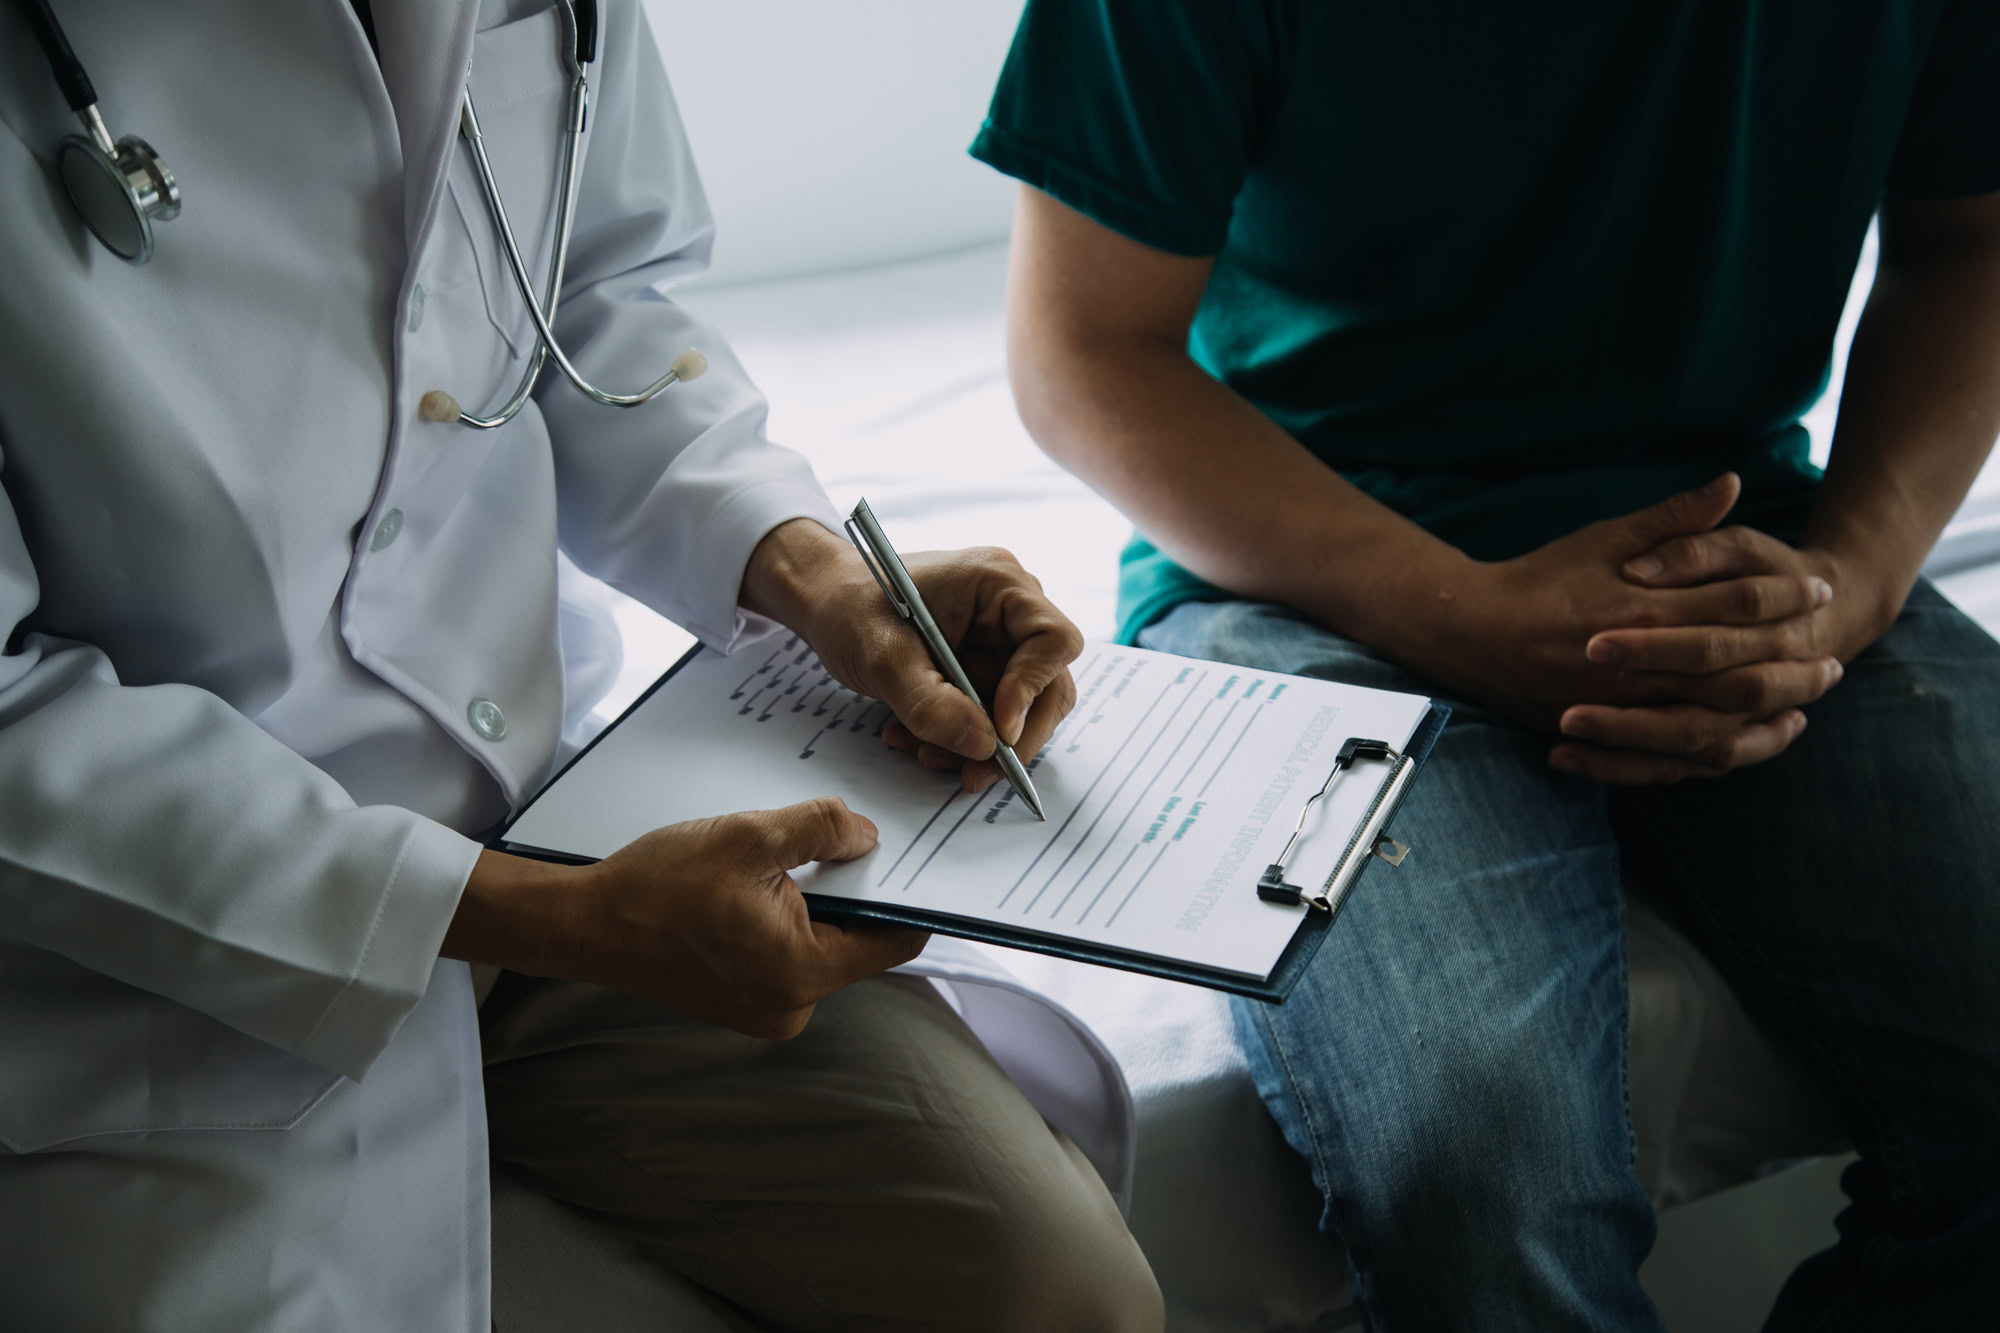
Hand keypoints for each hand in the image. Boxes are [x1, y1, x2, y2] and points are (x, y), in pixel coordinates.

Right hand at [499, 797, 927, 1039]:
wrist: (584, 925)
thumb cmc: (656, 886)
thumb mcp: (747, 836)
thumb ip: (820, 829)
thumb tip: (867, 835)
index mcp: (802, 972)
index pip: (895, 942)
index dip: (909, 896)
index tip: (913, 858)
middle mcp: (792, 1006)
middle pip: (859, 943)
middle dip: (854, 892)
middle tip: (841, 843)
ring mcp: (767, 1010)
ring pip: (822, 947)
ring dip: (815, 904)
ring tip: (784, 863)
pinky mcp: (745, 1003)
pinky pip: (790, 957)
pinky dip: (787, 921)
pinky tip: (758, 888)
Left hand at [742, 520, 1084, 792]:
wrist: (826, 602)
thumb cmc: (850, 607)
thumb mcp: (882, 657)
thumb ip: (931, 703)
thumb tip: (984, 747)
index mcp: (999, 583)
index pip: (1054, 640)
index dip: (1034, 689)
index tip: (998, 731)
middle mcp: (1010, 611)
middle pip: (1047, 685)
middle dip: (1010, 737)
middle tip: (973, 774)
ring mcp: (999, 641)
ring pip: (1018, 711)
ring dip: (978, 744)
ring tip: (923, 752)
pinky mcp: (983, 668)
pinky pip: (989, 716)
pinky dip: (958, 738)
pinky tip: (916, 740)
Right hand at [1426, 475, 1836, 781]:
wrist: (1470, 633)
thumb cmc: (1539, 580)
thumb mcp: (1604, 539)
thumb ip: (1673, 519)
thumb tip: (1733, 484)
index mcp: (1641, 609)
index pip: (1735, 603)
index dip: (1785, 594)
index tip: (1818, 587)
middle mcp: (1637, 666)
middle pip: (1739, 671)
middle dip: (1792, 663)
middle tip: (1832, 658)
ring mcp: (1621, 708)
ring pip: (1716, 722)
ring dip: (1768, 714)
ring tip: (1805, 703)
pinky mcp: (1606, 736)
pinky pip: (1675, 758)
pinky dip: (1720, 752)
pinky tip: (1749, 740)